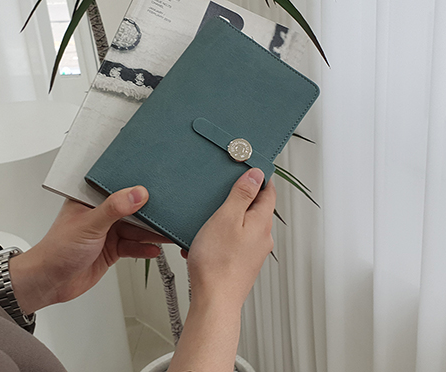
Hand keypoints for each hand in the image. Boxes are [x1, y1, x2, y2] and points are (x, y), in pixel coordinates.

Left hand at [9, 186, 166, 313]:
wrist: (49, 283)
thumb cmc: (56, 250)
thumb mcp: (89, 224)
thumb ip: (114, 208)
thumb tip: (137, 193)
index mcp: (91, 199)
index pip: (119, 188)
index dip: (137, 187)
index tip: (157, 187)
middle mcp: (101, 214)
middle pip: (132, 210)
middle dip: (149, 213)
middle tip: (169, 213)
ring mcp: (107, 232)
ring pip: (135, 229)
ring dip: (150, 233)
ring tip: (167, 233)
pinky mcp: (111, 249)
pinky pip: (133, 246)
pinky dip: (144, 249)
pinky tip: (154, 250)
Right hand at [168, 168, 275, 371]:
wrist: (214, 302)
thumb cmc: (218, 263)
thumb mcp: (227, 217)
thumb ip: (242, 194)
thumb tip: (256, 174)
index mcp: (261, 222)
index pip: (268, 191)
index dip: (259, 177)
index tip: (248, 168)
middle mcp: (262, 237)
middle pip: (255, 208)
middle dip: (239, 197)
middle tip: (223, 190)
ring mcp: (252, 252)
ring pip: (242, 225)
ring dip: (226, 218)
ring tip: (207, 219)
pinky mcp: (241, 263)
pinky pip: (232, 241)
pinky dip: (219, 237)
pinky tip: (202, 242)